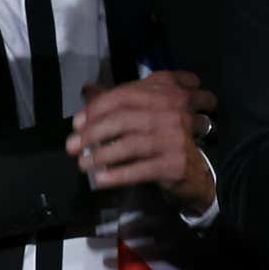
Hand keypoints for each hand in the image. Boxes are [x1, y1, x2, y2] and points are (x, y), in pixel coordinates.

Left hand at [63, 71, 215, 213]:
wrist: (197, 171)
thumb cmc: (164, 137)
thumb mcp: (144, 113)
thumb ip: (117, 101)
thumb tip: (87, 90)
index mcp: (164, 91)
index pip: (123, 95)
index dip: (96, 108)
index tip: (76, 124)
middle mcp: (172, 109)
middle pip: (123, 119)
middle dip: (92, 133)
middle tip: (72, 146)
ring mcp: (176, 136)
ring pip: (130, 144)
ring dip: (101, 155)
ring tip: (82, 164)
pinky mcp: (177, 163)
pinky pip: (141, 169)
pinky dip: (118, 175)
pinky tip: (100, 179)